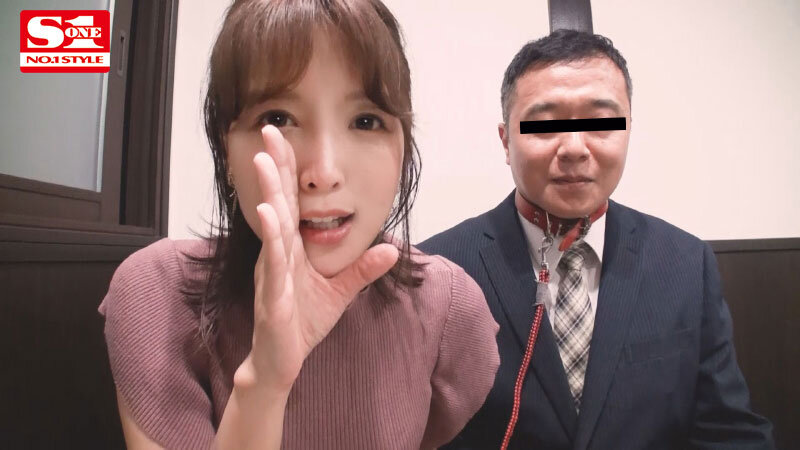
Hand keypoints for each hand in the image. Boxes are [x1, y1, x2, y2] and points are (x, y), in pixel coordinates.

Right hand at [236, 125, 398, 392]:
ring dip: (269, 191)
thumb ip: (363, 268)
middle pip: (277, 201)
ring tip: (264, 161)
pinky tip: (269, 213)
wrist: (282, 360)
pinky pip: (273, 261)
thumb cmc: (303, 323)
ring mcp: (272, 271)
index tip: (284, 137)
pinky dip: (272, 237)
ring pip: (272, 225)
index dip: (288, 170)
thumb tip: (392, 247)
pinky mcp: (272, 294)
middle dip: (274, 166)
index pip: (291, 202)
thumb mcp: (341, 292)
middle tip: (269, 130)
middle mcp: (278, 253)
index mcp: (291, 249)